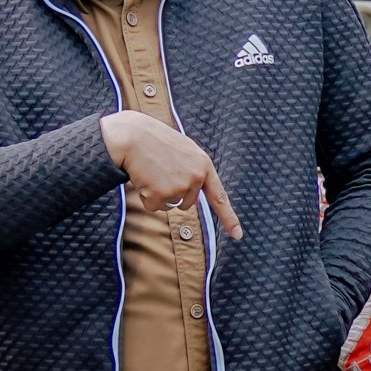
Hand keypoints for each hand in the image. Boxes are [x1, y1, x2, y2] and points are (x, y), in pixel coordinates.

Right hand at [102, 110, 240, 236]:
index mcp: (203, 165)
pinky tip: (143, 179)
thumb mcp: (183, 150)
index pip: (219, 196)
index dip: (229, 218)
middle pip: (187, 203)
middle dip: (173, 194)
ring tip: (151, 173)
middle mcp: (196, 177)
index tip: (238, 235)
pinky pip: (154, 207)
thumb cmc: (155, 141)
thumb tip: (192, 198)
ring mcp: (179, 186)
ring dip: (159, 194)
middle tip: (160, 172)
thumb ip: (193, 170)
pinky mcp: (162, 194)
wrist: (132, 135)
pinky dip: (146, 197)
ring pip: (169, 205)